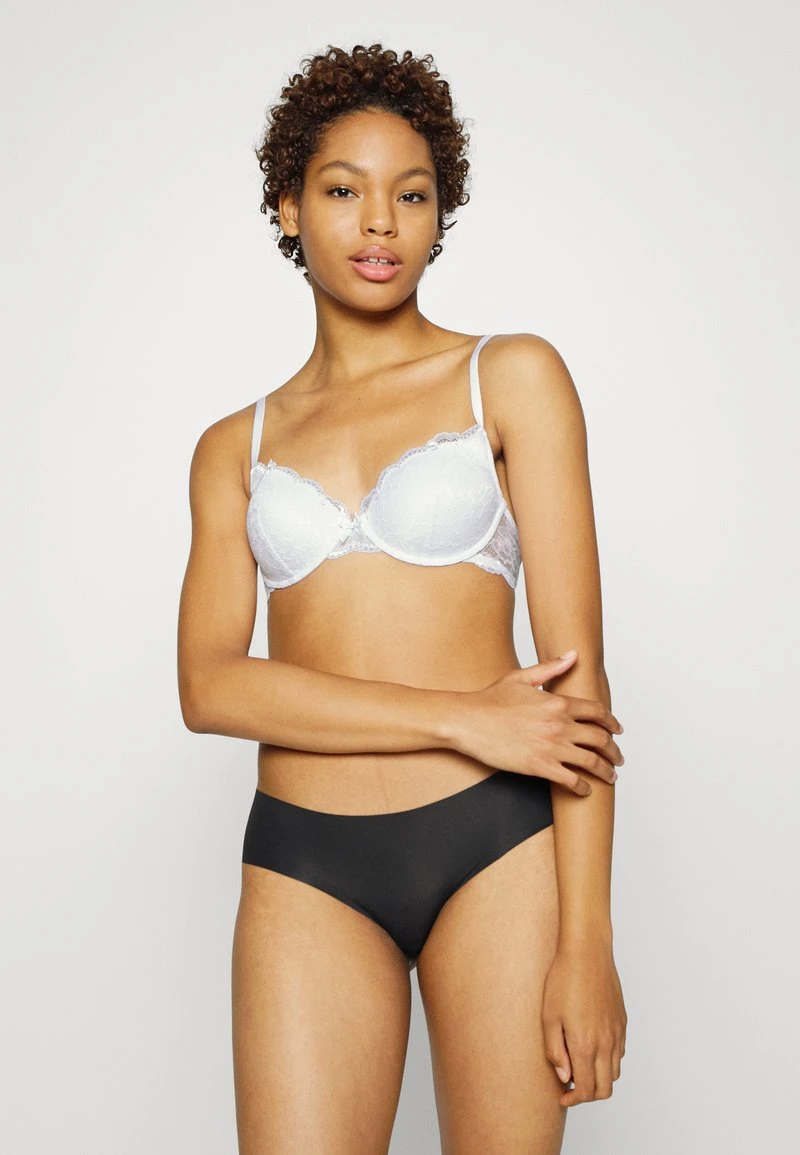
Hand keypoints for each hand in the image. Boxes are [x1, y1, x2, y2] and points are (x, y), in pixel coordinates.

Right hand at [453, 650, 624, 794]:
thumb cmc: (491, 700)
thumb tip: (573, 654)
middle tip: (618, 757)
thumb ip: (551, 667)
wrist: (469, 721)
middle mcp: (559, 725)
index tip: (617, 729)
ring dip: (606, 770)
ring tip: (610, 775)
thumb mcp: (522, 678)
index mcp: (558, 703)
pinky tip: (585, 789)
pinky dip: (583, 787)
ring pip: (592, 762)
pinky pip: (571, 780)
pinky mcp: (540, 766)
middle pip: (600, 738)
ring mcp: (551, 747)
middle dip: (614, 750)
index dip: (612, 722)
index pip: (597, 712)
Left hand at [542, 938, 626, 1105]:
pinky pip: (620, 1053)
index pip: (586, 1090)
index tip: (562, 1096)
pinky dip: (609, 1061)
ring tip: (580, 1067)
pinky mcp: (622, 1022)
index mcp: (585, 1044)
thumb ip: (555, 1051)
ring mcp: (617, 1033)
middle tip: (571, 1087)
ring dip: (599, 1078)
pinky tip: (592, 1048)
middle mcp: (606, 1043)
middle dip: (588, 1095)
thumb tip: (565, 1076)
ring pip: (615, 1073)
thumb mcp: (548, 1017)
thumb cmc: (563, 980)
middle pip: (605, 1089)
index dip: (573, 1099)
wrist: (587, 952)